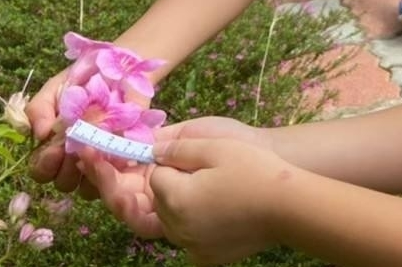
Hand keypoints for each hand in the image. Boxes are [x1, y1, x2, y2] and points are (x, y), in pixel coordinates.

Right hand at [26, 67, 156, 197]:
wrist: (119, 68)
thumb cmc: (82, 81)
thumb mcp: (54, 90)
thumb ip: (39, 109)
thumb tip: (40, 133)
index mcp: (53, 146)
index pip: (41, 171)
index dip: (44, 165)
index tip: (53, 148)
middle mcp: (74, 160)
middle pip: (62, 183)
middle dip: (63, 169)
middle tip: (70, 149)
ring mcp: (99, 163)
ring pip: (86, 187)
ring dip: (85, 171)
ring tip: (91, 149)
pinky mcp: (122, 161)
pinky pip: (112, 178)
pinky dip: (109, 167)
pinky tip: (111, 150)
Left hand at [83, 131, 289, 264]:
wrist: (293, 206)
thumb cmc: (255, 169)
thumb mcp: (213, 146)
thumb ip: (175, 148)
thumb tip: (149, 151)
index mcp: (174, 200)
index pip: (149, 176)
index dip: (145, 159)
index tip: (119, 147)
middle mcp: (176, 228)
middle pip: (145, 205)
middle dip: (131, 186)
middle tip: (108, 165)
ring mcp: (191, 246)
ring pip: (162, 222)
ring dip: (155, 203)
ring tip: (152, 179)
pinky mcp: (206, 255)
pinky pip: (182, 235)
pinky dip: (178, 219)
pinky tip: (190, 200)